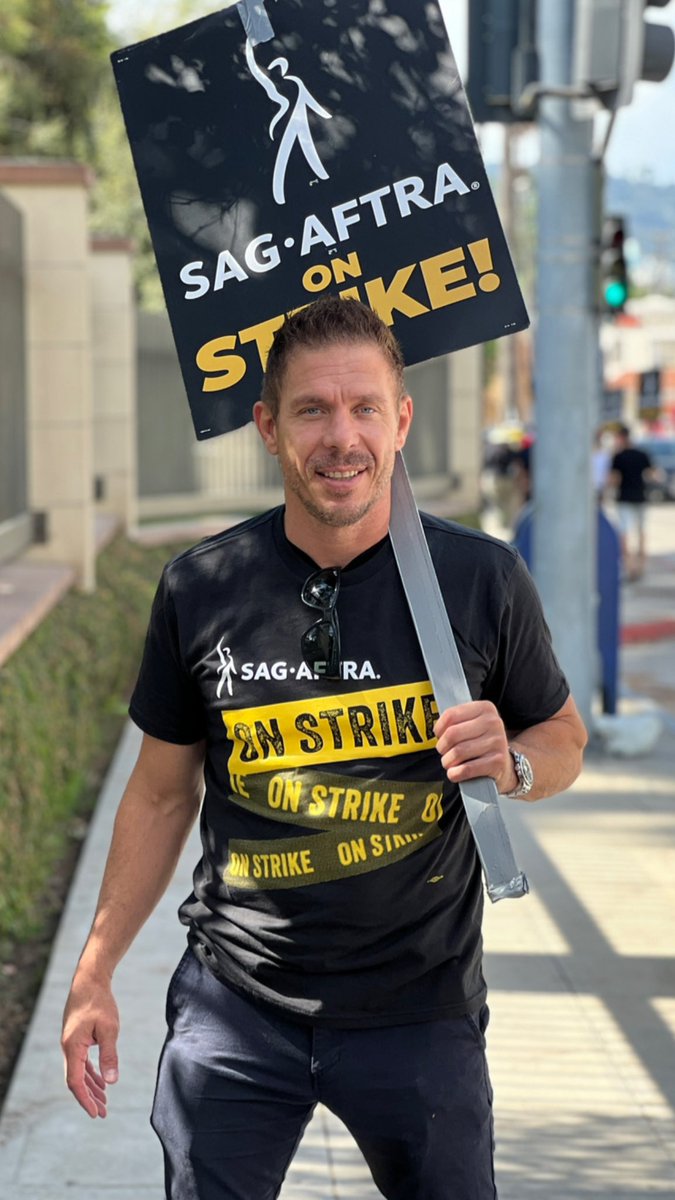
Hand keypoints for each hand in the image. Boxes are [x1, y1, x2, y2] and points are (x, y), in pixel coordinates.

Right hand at [61, 971, 119, 1117]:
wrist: (90, 980)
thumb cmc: (100, 1002)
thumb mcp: (109, 1029)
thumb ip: (109, 1055)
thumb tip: (112, 1082)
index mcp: (72, 1047)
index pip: (75, 1081)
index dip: (85, 1099)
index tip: (96, 1113)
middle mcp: (68, 1047)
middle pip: (76, 1080)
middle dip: (89, 1097)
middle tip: (104, 1113)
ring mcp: (71, 1043)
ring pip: (79, 1072)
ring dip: (91, 1086)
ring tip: (105, 1101)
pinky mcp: (76, 1038)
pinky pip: (81, 1062)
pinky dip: (90, 1073)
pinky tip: (101, 1081)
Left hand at [434, 701, 514, 792]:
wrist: (505, 764)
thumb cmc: (483, 743)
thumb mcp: (473, 725)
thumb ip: (456, 722)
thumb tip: (437, 730)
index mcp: (485, 708)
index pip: (451, 714)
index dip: (439, 728)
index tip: (439, 736)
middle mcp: (493, 722)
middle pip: (452, 734)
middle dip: (442, 747)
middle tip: (444, 751)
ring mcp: (497, 742)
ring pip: (458, 752)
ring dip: (448, 762)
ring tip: (450, 763)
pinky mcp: (497, 762)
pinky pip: (467, 768)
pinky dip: (455, 773)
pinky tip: (455, 773)